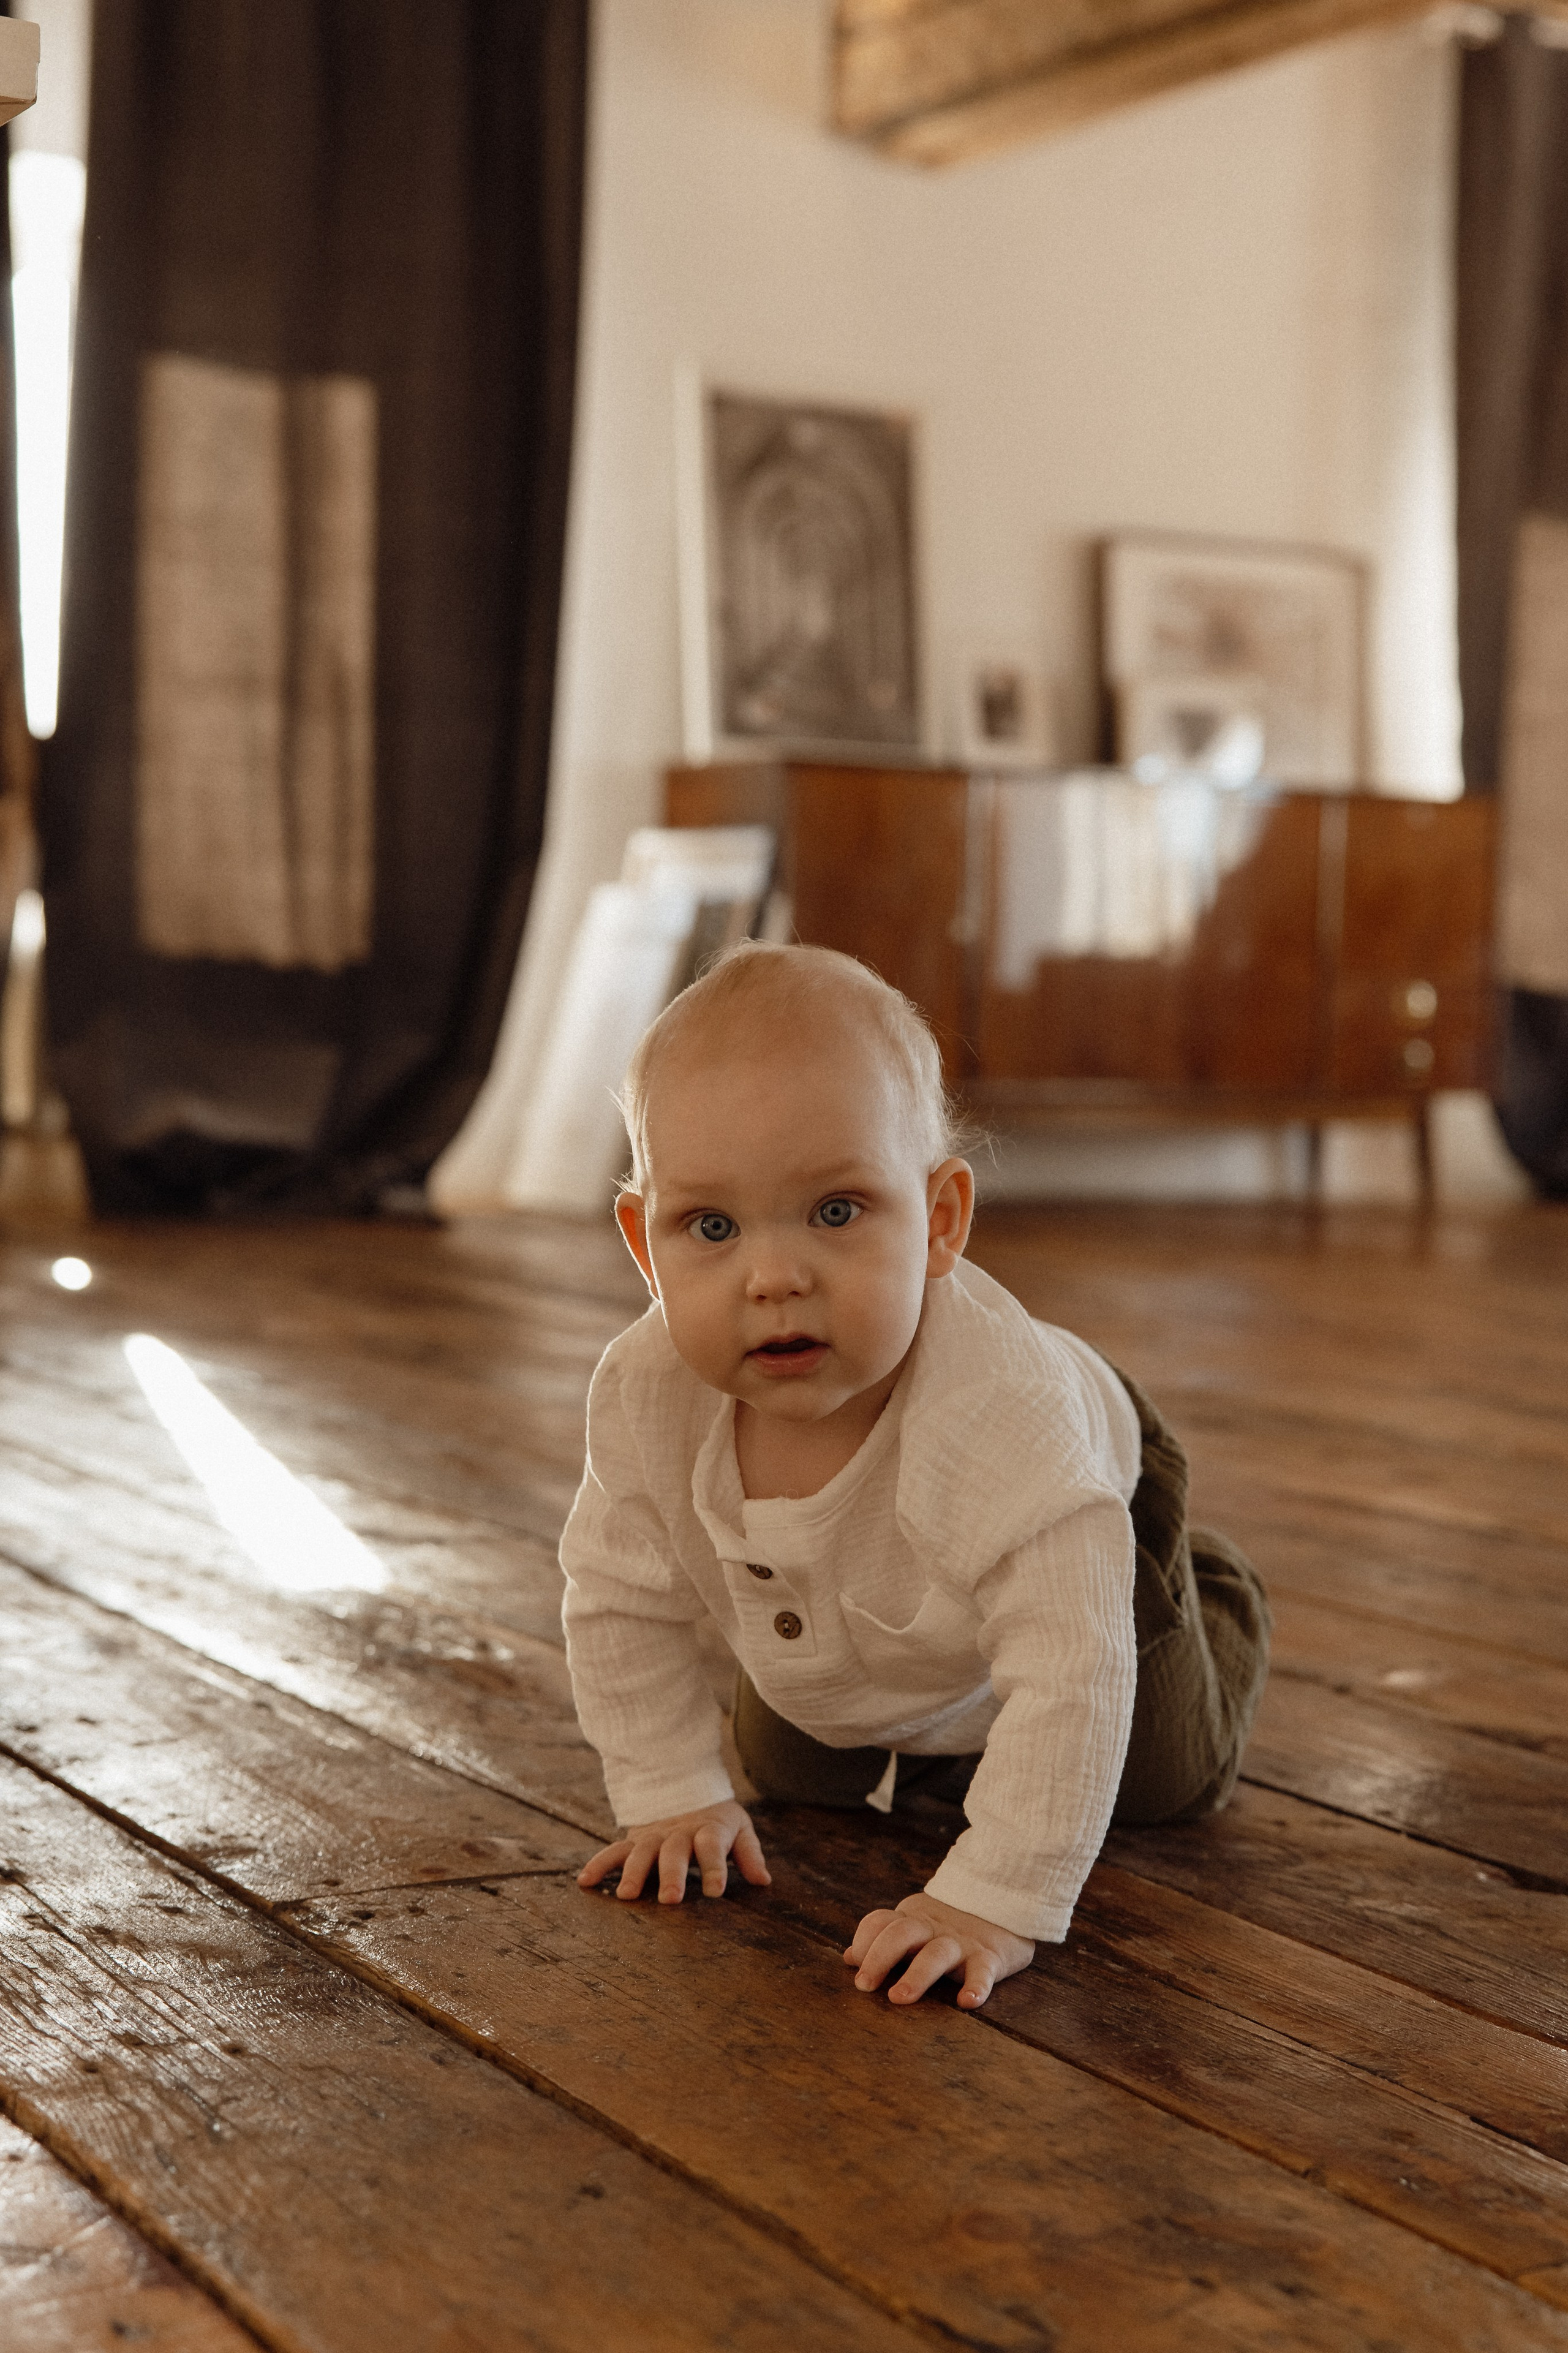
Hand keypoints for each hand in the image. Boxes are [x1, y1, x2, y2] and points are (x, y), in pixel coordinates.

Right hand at [576, 1800, 770, 1904]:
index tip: (716, 1891)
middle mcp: (679, 1832)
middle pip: (674, 1852)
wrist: (686, 1790)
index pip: (713, 1847)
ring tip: (627, 1896)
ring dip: (634, 1873)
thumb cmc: (717, 1822)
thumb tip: (764, 1881)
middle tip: (671, 1900)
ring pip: (642, 1852)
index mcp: (708, 1830)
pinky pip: (614, 1850)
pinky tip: (585, 1882)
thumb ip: (749, 1855)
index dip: (715, 1868)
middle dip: (672, 1875)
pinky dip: (599, 1864)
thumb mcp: (739, 1830)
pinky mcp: (634, 1840)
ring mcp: (654, 1836)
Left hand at [845, 1891, 1033, 2009]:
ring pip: (937, 1954)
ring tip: (900, 1998)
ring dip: (917, 1975)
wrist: (1005, 1902)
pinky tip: (968, 2001)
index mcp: (912, 1921)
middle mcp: (933, 1929)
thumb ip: (883, 1939)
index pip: (880, 1922)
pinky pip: (983, 1971)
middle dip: (879, 1958)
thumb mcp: (915, 1924)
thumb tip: (847, 1958)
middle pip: (901, 1933)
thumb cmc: (949, 1926)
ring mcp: (961, 1943)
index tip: (854, 1963)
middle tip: (863, 1986)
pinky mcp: (990, 1957)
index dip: (863, 1940)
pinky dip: (977, 1986)